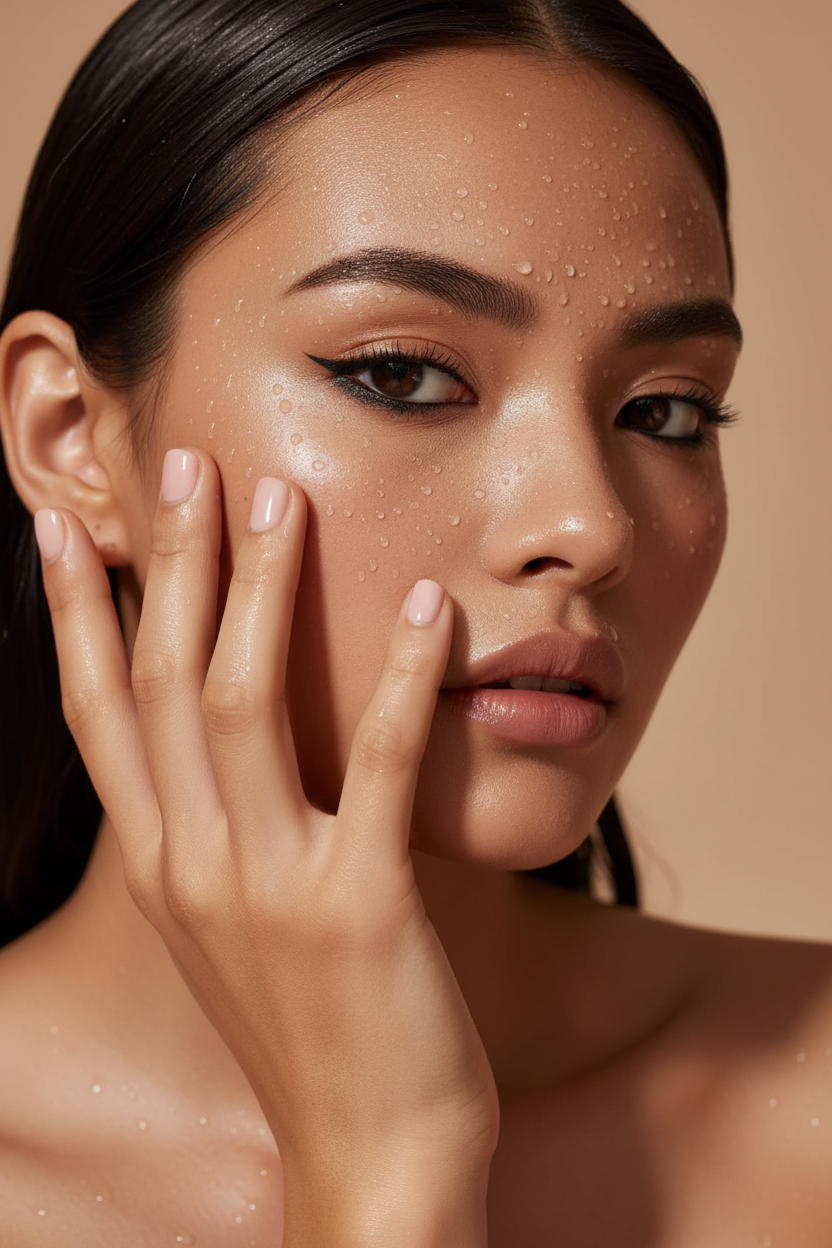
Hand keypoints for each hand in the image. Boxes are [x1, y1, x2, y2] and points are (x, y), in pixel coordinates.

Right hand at [34, 449, 497, 1245]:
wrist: (370, 1155)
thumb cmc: (310, 1024)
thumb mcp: (233, 921)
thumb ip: (214, 828)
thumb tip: (217, 733)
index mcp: (158, 864)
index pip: (96, 712)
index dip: (76, 613)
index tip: (63, 526)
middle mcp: (193, 865)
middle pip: (161, 682)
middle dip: (169, 564)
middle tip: (182, 462)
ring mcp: (270, 887)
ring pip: (242, 705)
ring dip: (257, 592)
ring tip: (275, 498)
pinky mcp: (361, 906)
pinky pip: (380, 768)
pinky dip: (401, 680)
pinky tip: (428, 608)